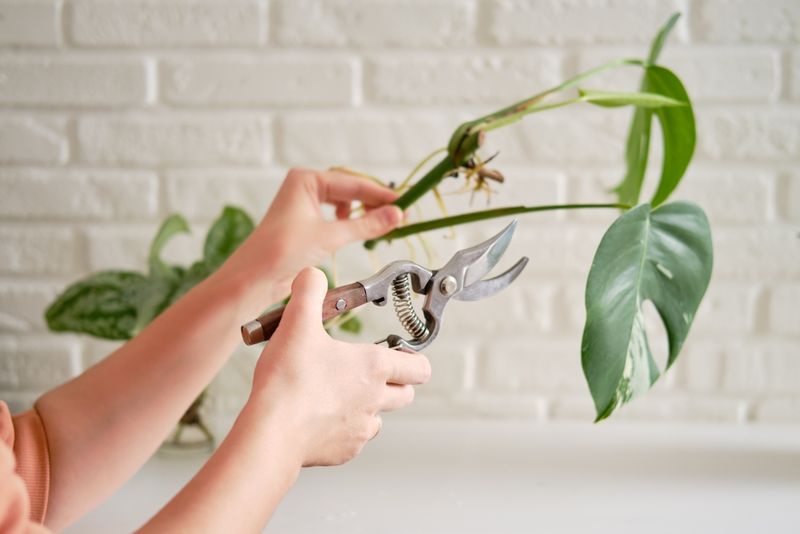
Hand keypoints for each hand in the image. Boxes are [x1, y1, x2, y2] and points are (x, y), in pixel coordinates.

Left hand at [218, 168, 402, 302]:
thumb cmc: (283, 250)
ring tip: (381, 224)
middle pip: (349, 190)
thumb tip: (396, 215)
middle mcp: (304, 187)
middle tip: (398, 215)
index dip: (380, 194)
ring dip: (363, 213)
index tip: (403, 203)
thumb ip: (367, 224)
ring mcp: (304, 205)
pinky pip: (335, 217)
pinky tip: (357, 231)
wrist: (255, 277)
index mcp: (306, 180)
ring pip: (344, 203)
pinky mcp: (305, 223)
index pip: (353, 183)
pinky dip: (350, 223)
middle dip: (373, 203)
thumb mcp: (331, 236)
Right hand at [249, 267, 430, 466]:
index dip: (414, 359)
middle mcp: (375, 400)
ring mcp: (362, 429)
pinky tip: (320, 418)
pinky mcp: (344, 452)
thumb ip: (308, 292)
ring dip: (368, 407)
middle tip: (369, 373)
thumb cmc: (288, 380)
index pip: (419, 367)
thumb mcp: (296, 323)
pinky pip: (354, 440)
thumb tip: (313, 275)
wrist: (271, 432)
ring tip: (338, 395)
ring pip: (379, 419)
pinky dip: (344, 429)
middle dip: (395, 384)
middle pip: (406, 394)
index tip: (398, 352)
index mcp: (374, 367)